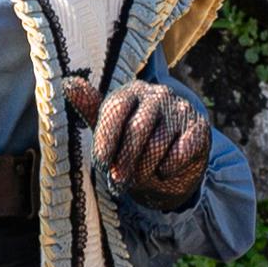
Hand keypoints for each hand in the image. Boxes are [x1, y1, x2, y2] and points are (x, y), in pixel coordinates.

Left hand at [63, 76, 210, 210]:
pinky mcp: (199, 128)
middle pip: (136, 130)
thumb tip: (68, 83)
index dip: (106, 141)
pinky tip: (164, 172)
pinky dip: (168, 168)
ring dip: (145, 169)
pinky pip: (180, 152)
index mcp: (131, 91)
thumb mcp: (109, 129)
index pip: (114, 110)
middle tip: (118, 184)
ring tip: (139, 179)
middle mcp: (157, 94)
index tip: (102, 166)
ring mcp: (180, 109)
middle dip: (124, 163)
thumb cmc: (133, 145)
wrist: (171, 164)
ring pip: (158, 145)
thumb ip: (90, 108)